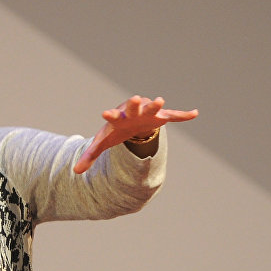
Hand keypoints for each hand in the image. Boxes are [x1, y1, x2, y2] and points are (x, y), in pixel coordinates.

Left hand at [73, 95, 197, 173]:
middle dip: (134, 104)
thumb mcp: (103, 142)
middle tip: (135, 98)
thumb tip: (75, 172)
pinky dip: (183, 115)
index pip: (112, 116)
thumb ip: (90, 155)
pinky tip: (195, 113)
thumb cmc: (116, 130)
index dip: (109, 116)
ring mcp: (148, 113)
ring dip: (156, 105)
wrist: (132, 122)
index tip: (104, 114)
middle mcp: (132, 112)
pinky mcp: (161, 116)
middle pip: (132, 107)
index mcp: (118, 118)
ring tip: (161, 101)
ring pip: (152, 107)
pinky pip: (173, 115)